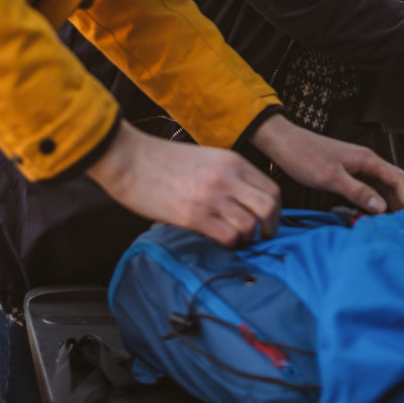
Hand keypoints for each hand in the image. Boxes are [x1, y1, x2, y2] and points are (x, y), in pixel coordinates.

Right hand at [86, 122, 280, 246]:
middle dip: (270, 228)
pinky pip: (228, 237)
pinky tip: (218, 242)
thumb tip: (241, 202)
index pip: (272, 190)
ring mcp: (212, 196)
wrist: (128, 158)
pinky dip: (229, 245)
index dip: (275, 211)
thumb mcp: (204, 158)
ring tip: (235, 240)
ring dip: (247, 239)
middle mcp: (227, 177)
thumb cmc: (160, 159)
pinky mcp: (194, 215)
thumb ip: (226, 176)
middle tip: (260, 237)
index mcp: (232, 161)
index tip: (267, 222)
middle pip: (270, 208)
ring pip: (251, 226)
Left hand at [250, 113, 403, 213]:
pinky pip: (370, 187)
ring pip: (384, 186)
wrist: (284, 143)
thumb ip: (357, 192)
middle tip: (401, 224)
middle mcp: (366, 161)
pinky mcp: (349, 172)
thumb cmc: (303, 155)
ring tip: (388, 223)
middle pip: (397, 182)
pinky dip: (375, 201)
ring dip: (390, 203)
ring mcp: (358, 166)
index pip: (400, 180)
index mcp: (367, 160)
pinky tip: (370, 213)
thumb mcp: (330, 178)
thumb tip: (381, 206)